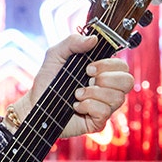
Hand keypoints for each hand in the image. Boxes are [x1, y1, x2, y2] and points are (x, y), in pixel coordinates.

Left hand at [6, 33, 134, 138]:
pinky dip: (89, 106)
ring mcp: (103, 106)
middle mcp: (106, 89)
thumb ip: (72, 42)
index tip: (89, 67)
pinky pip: (105, 113)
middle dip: (106, 79)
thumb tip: (94, 39)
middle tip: (86, 79)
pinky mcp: (97, 122)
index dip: (110, 65)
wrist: (34, 105)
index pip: (122, 67)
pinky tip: (76, 106)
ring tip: (76, 94)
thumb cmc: (46, 81)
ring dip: (94, 93)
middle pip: (128, 82)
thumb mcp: (55, 55)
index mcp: (101, 72)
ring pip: (118, 98)